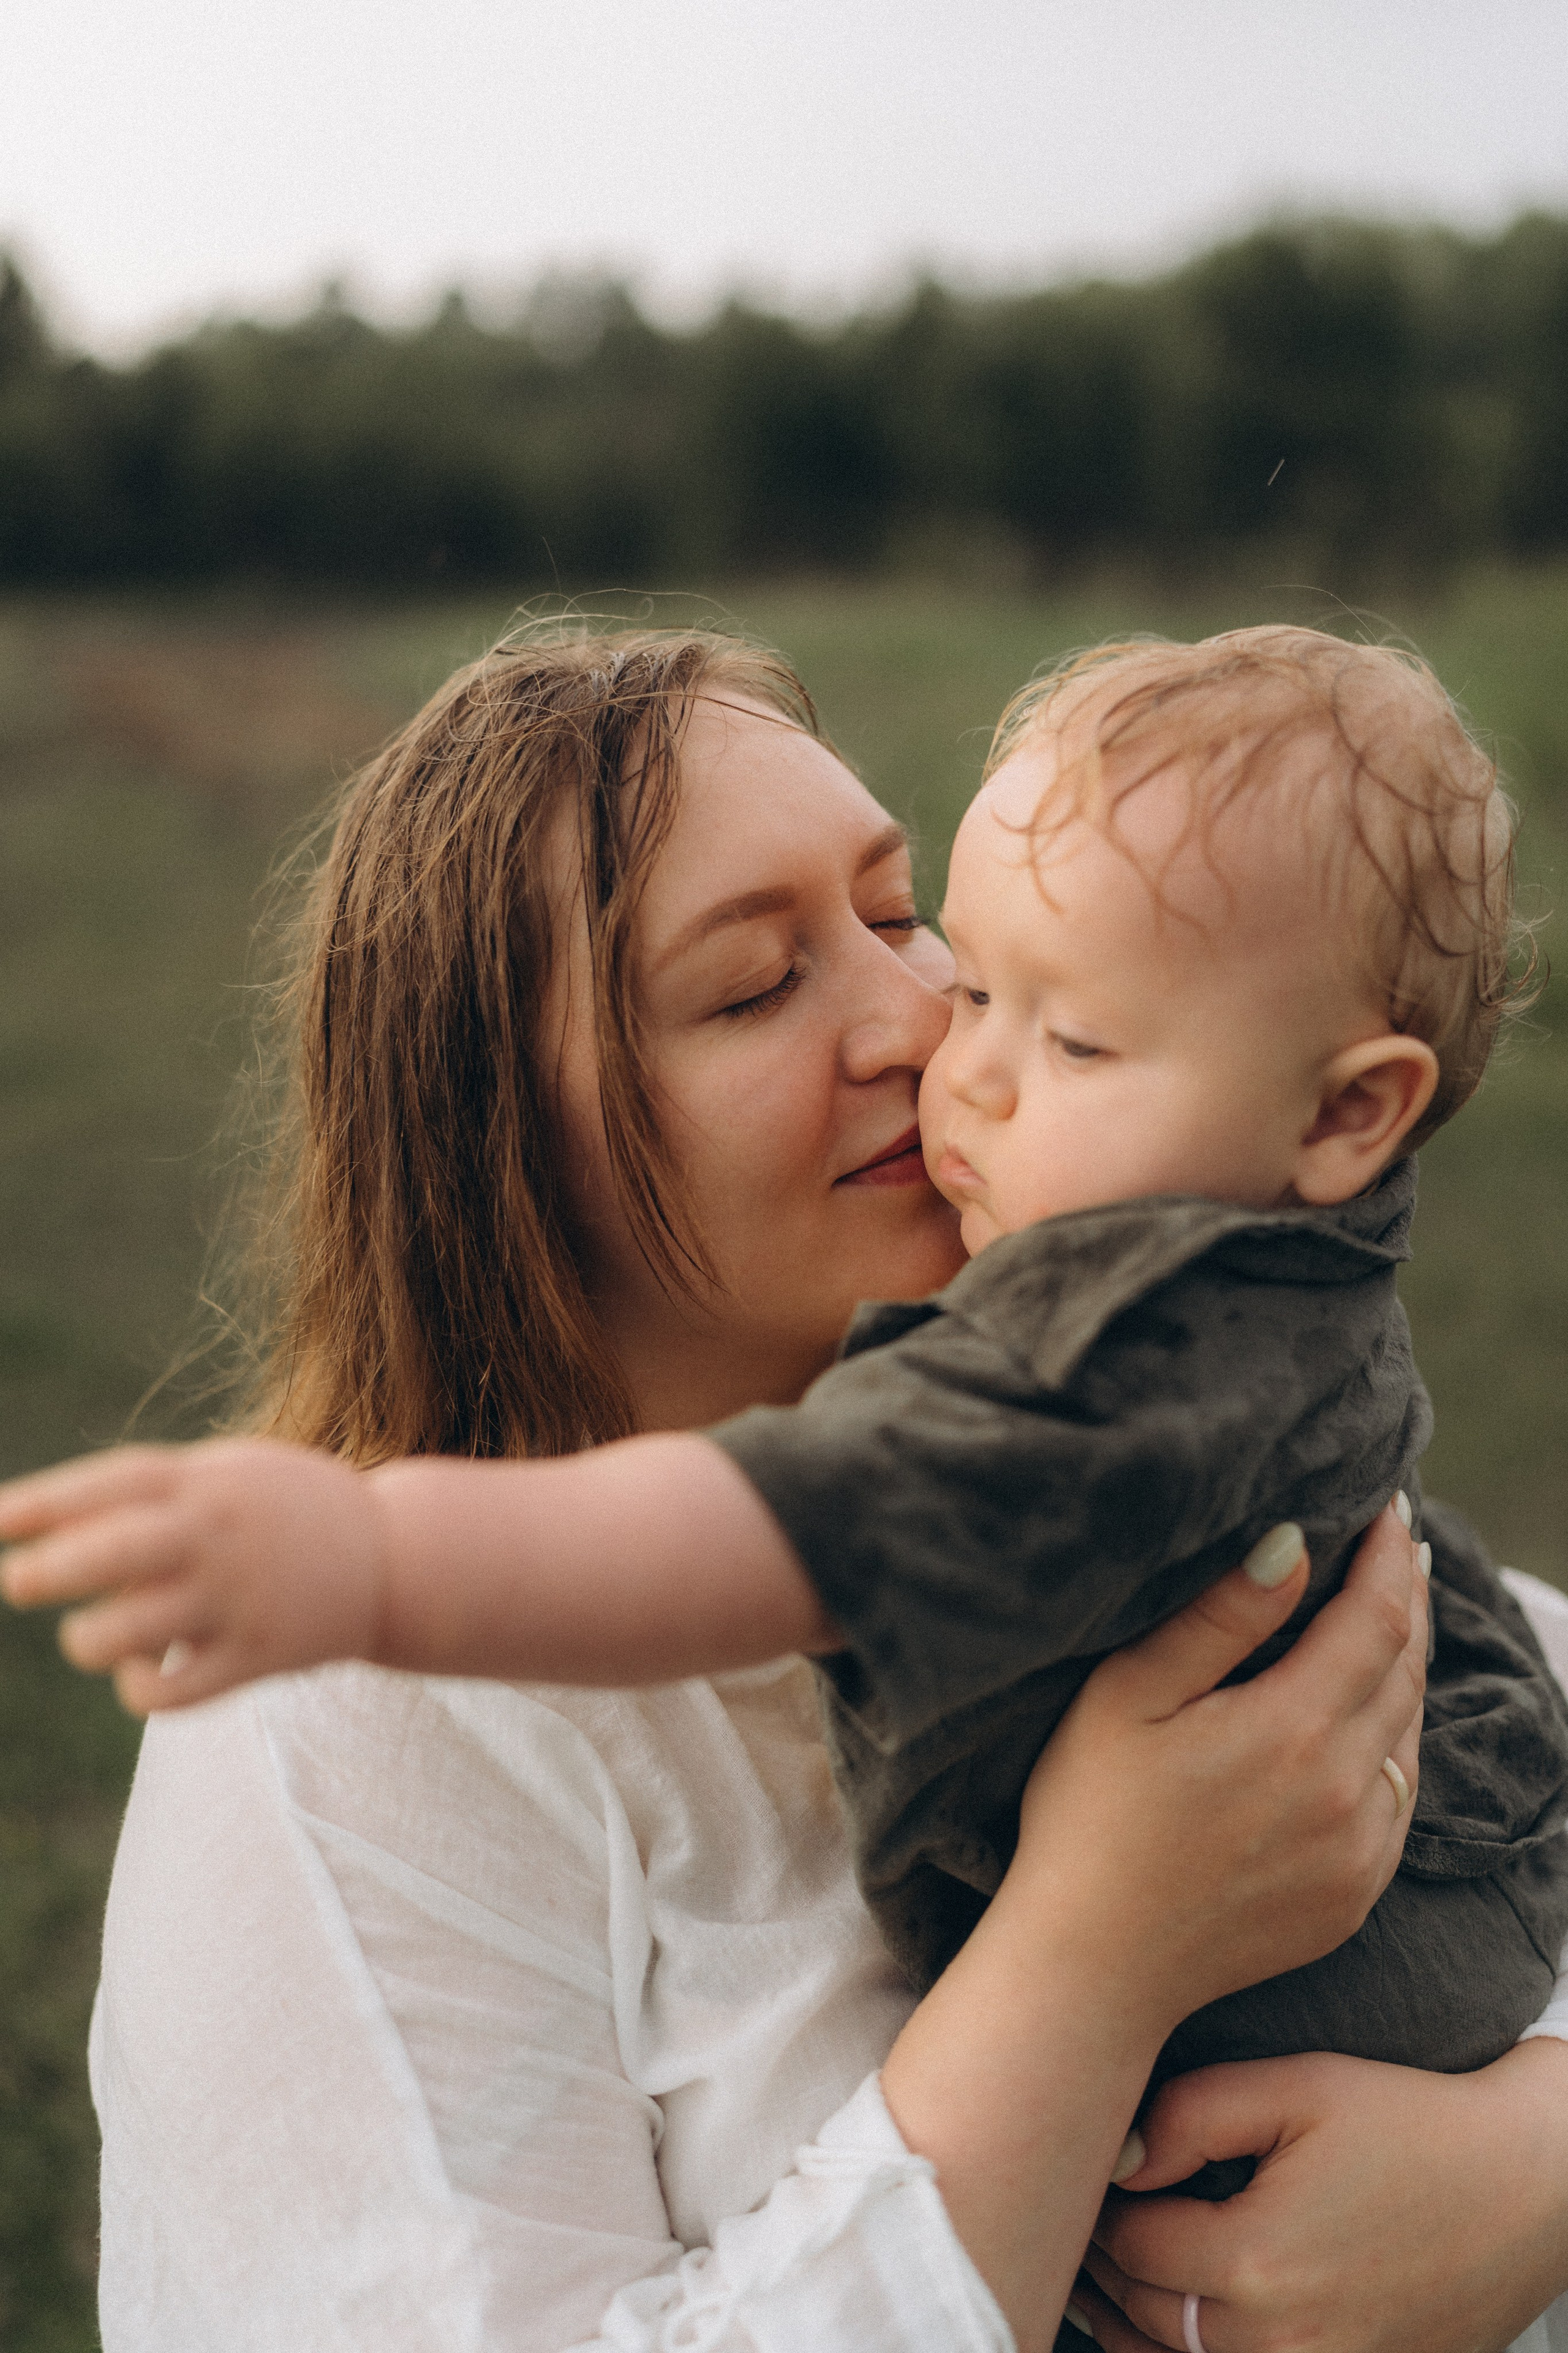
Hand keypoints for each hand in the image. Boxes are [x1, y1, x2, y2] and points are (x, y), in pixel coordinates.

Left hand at [0, 1438, 389, 1710]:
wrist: (394, 1557)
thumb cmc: (285, 1511)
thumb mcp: (228, 1475)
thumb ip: (152, 1495)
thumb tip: (49, 1533)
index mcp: (208, 1483)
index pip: (112, 1483)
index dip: (44, 1501)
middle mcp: (218, 1537)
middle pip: (111, 1552)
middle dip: (47, 1571)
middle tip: (18, 1582)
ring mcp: (238, 1600)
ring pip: (126, 1632)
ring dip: (90, 1639)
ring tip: (93, 1635)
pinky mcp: (257, 1659)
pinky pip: (169, 1693)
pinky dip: (140, 1688)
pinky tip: (144, 1671)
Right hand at [1009, 1506, 1426, 2040]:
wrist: (1091, 1966)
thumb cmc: (1088, 1816)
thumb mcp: (1128, 1695)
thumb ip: (1217, 1619)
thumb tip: (1292, 1544)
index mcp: (1294, 1732)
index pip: (1378, 1618)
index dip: (1389, 1555)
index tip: (1388, 1507)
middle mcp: (1348, 1796)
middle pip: (1406, 1669)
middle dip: (1406, 1598)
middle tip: (1396, 1545)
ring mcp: (1360, 1855)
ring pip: (1410, 1734)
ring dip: (1404, 1667)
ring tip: (1387, 1614)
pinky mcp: (1354, 1897)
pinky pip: (1400, 1799)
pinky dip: (1394, 1741)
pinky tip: (1368, 1716)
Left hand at [1076, 2036, 1567, 2352]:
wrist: (1520, 2188)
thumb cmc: (1408, 2124)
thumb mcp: (1295, 2087)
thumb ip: (1191, 2113)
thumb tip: (1119, 2159)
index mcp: (1257, 2261)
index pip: (1127, 2245)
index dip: (1095, 2205)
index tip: (1087, 2171)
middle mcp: (1280, 2341)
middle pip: (1144, 2312)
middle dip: (1103, 2262)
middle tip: (1079, 2215)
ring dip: (1131, 2319)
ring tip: (1102, 2271)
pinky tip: (1170, 2314)